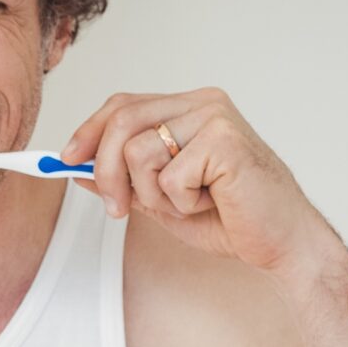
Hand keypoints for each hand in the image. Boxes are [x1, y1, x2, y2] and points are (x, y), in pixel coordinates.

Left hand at [60, 88, 336, 280]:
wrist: (281, 243)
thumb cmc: (231, 218)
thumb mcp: (161, 198)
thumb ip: (123, 178)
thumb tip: (73, 165)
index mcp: (190, 108)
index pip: (123, 104)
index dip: (89, 131)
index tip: (65, 160)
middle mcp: (203, 103)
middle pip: (122, 120)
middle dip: (106, 172)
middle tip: (119, 209)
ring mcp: (216, 117)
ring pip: (139, 151)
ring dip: (152, 194)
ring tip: (188, 203)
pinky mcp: (226, 141)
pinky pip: (169, 176)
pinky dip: (181, 203)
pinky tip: (213, 203)